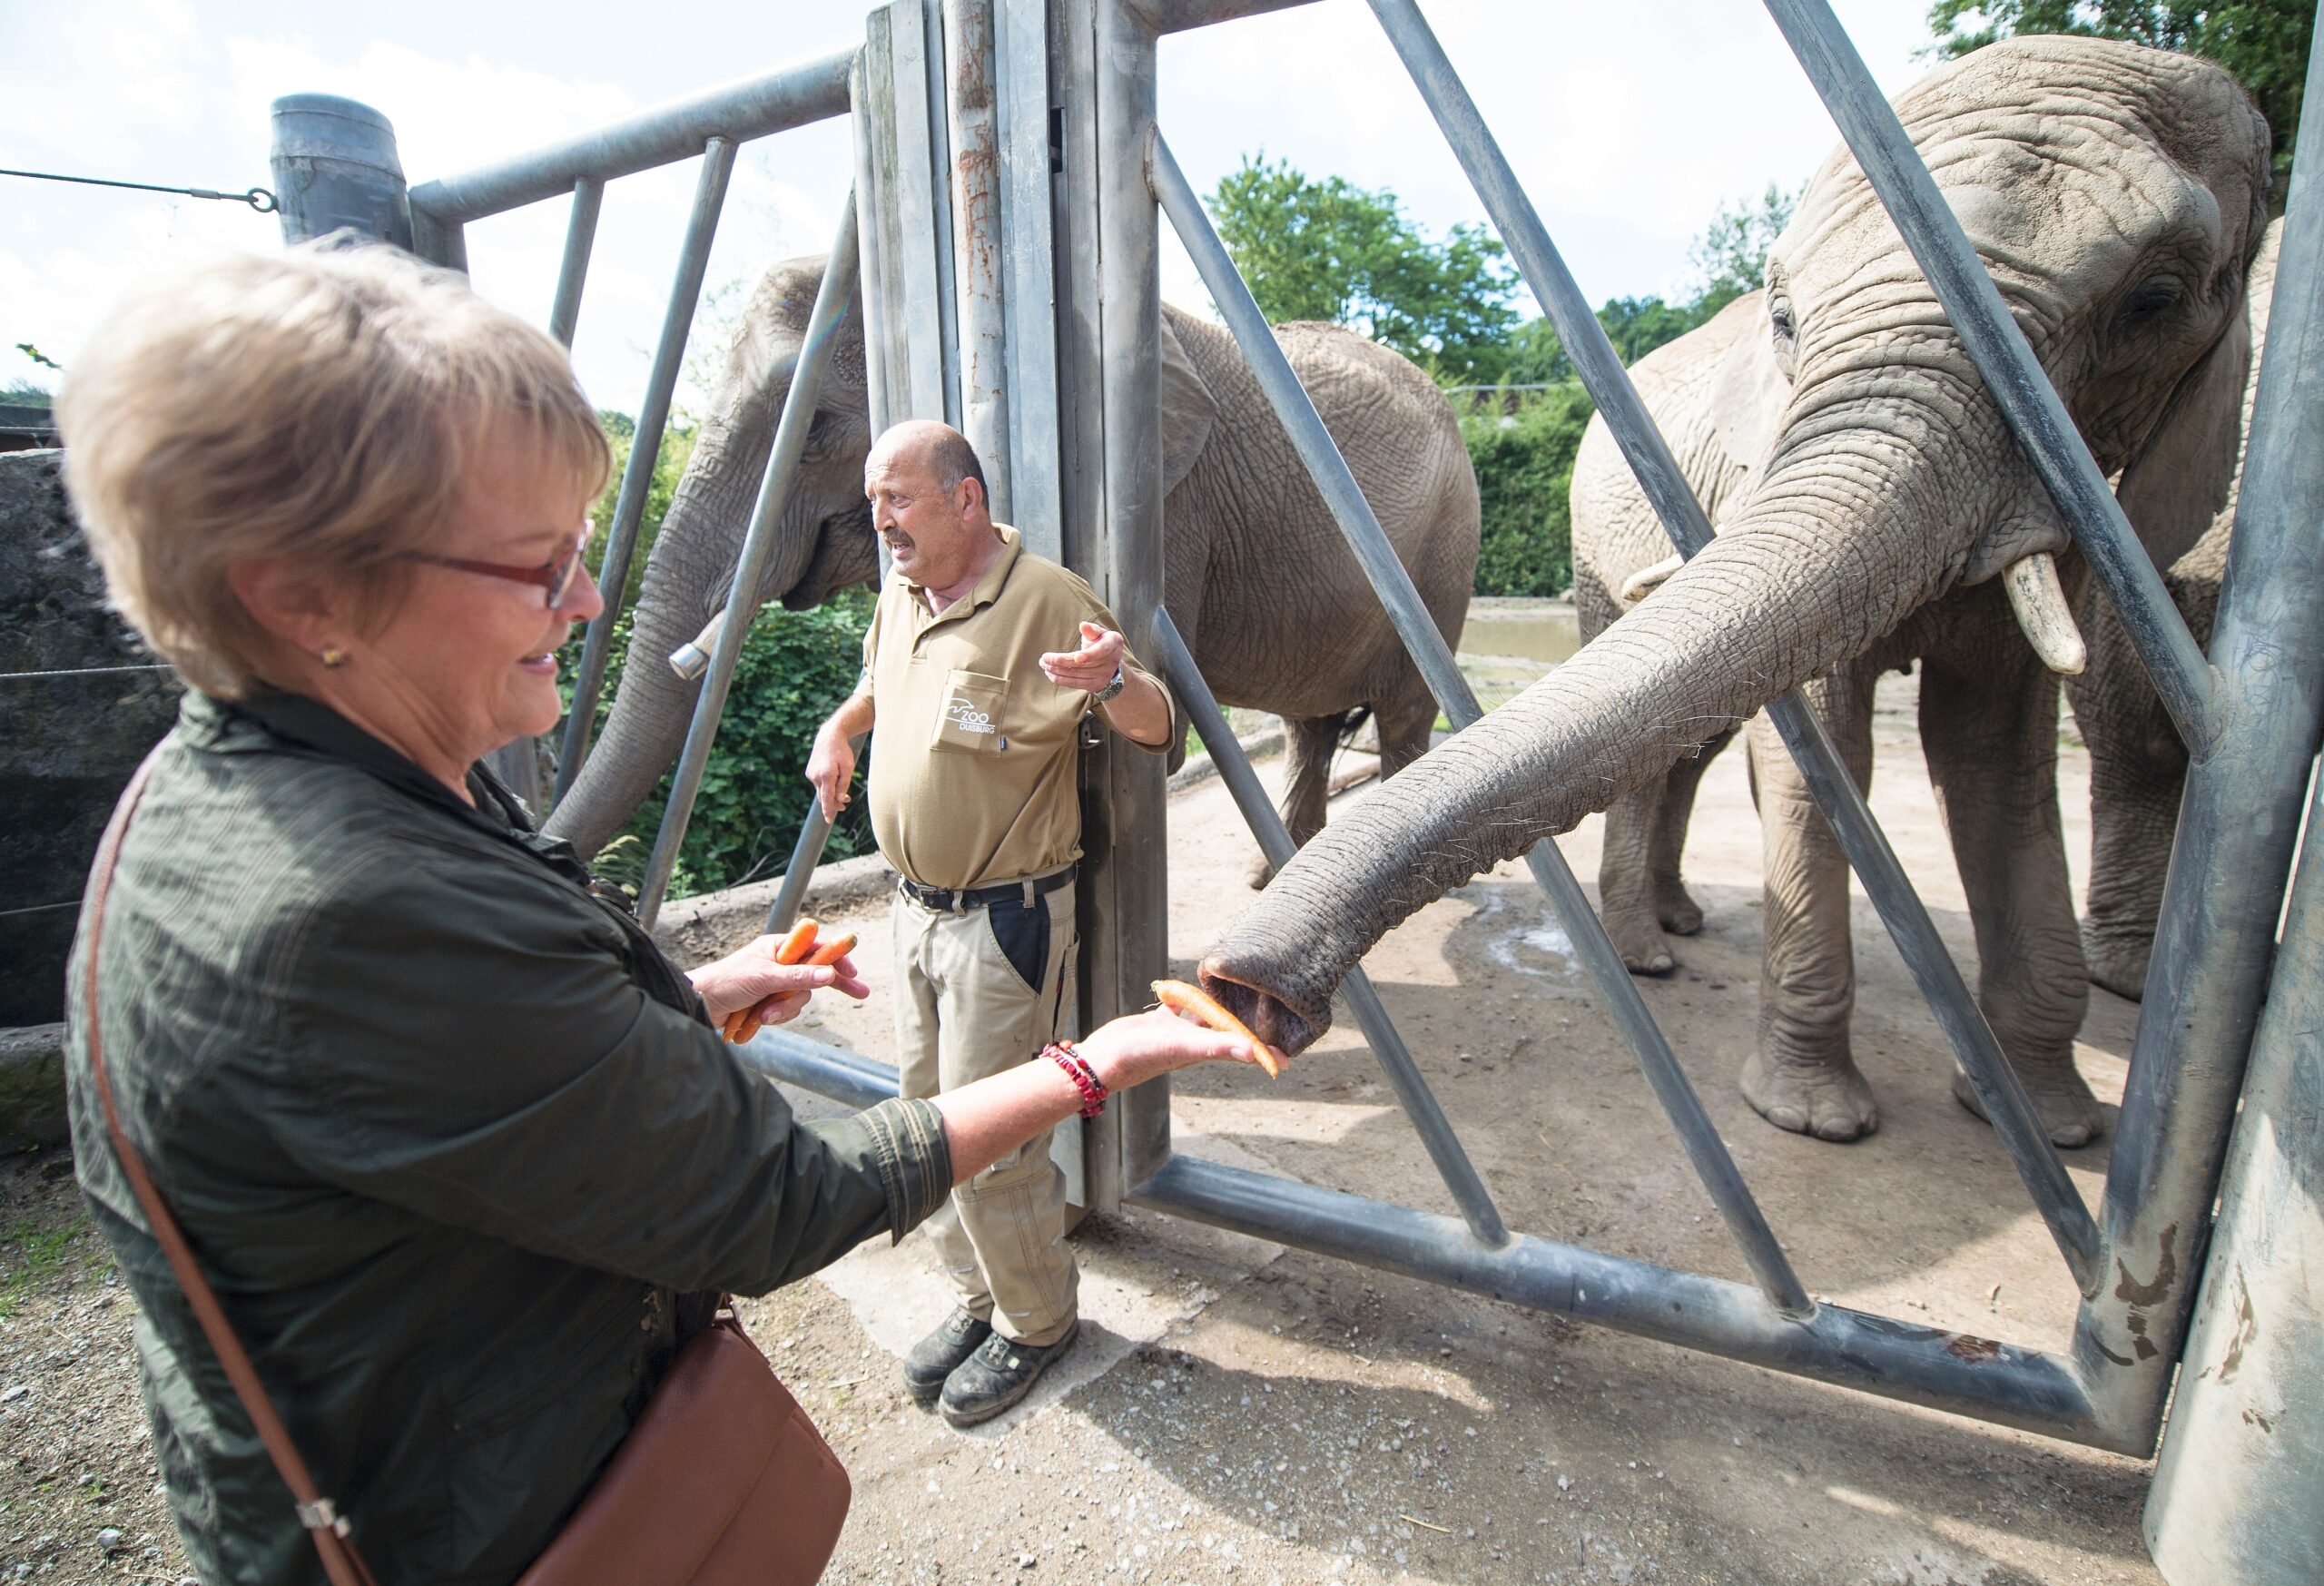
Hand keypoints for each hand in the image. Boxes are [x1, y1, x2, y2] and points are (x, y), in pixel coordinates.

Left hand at [689, 935, 870, 1025]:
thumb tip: (829, 974)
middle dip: (831, 986)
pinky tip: (760, 1019)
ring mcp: (775, 984)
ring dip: (786, 1009)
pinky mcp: (768, 1003)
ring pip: (801, 998)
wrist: (699, 1006)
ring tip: (765, 1015)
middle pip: (815, 973)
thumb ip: (798, 977)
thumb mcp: (764, 978)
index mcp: (778, 947)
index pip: (815, 948)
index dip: (836, 958)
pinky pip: (787, 1011)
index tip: (852, 970)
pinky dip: (777, 1018)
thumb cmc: (725, 982)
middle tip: (861, 993)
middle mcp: (779, 963)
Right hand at [805, 726, 856, 821]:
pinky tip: (833, 776)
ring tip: (843, 792)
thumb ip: (844, 784)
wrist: (829, 736)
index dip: (828, 810)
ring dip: (830, 794)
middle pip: (824, 797)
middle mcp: (815, 776)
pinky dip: (826, 786)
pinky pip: (819, 784)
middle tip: (845, 804)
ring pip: (821, 791)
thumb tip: (840, 800)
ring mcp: (810, 774)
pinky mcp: (809, 772)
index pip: (827, 798)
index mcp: (826, 775)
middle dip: (833, 803)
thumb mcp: (848, 767)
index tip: (829, 821)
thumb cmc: (842, 752)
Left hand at [1039, 622, 1125, 694]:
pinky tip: (1049, 673)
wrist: (1110, 662)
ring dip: (1057, 670)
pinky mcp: (1095, 685)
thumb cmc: (1100, 641)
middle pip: (1083, 664)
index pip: (1101, 650)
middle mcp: (1112, 661)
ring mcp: (1104, 675)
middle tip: (1044, 658)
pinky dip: (1060, 679)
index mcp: (1114, 643)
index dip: (1089, 655)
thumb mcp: (1099, 632)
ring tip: (1043, 664)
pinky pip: (1075, 683)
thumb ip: (1091, 630)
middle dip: (1061, 661)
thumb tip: (1083, 625)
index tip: (1076, 657)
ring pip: (1077, 674)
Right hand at [1072, 1007, 1280, 1091]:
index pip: (1246, 1049)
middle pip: (1231, 1033)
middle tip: (1271, 1014)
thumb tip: (1254, 1053)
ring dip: (1222, 1008)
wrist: (1105, 1057)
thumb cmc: (1144, 1055)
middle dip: (1250, 1026)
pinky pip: (1183, 1007)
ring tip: (1240, 995)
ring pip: (1208, 1018)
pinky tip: (1194, 986)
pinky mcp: (1162, 1022)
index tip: (1290, 1054)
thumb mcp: (1184, 1046)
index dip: (1267, 1051)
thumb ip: (1218, 1046)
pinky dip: (1189, 998)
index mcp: (1209, 1050)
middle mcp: (1198, 1042)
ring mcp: (1181, 1032)